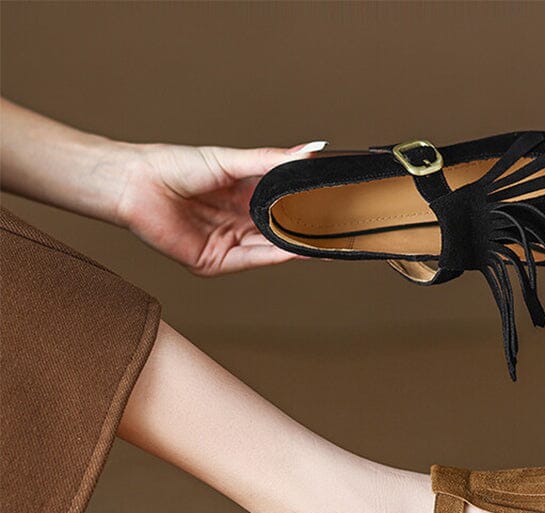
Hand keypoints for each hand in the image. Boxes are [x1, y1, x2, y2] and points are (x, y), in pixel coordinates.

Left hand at [116, 140, 325, 275]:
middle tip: (339, 227)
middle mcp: (237, 222)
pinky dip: (276, 255)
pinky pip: (252, 259)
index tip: (336, 205)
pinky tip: (297, 250)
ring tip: (326, 241)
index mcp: (242, 197)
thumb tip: (310, 150)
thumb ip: (272, 161)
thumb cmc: (174, 167)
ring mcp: (228, 244)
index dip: (308, 207)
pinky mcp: (215, 262)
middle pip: (280, 230)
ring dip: (297, 246)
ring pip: (270, 248)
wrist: (137, 184)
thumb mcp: (232, 161)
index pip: (284, 206)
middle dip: (307, 231)